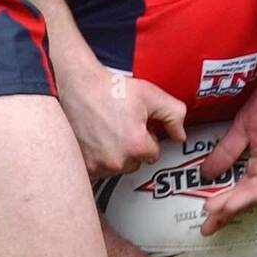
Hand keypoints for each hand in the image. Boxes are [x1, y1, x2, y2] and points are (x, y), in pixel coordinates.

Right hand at [57, 62, 185, 177]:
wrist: (76, 86)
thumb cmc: (109, 89)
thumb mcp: (150, 95)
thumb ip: (174, 114)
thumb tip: (180, 134)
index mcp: (135, 146)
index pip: (153, 153)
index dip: (147, 136)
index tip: (136, 125)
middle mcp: (115, 160)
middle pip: (134, 162)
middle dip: (131, 147)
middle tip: (120, 125)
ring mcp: (96, 165)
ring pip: (116, 167)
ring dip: (115, 154)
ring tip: (106, 130)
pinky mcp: (82, 166)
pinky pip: (97, 170)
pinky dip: (97, 159)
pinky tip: (95, 140)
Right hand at [197, 74, 256, 234]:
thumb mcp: (245, 126)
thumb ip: (227, 151)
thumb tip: (205, 173)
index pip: (239, 190)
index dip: (223, 203)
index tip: (205, 217)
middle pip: (251, 197)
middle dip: (230, 209)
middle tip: (211, 219)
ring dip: (248, 202)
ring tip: (226, 208)